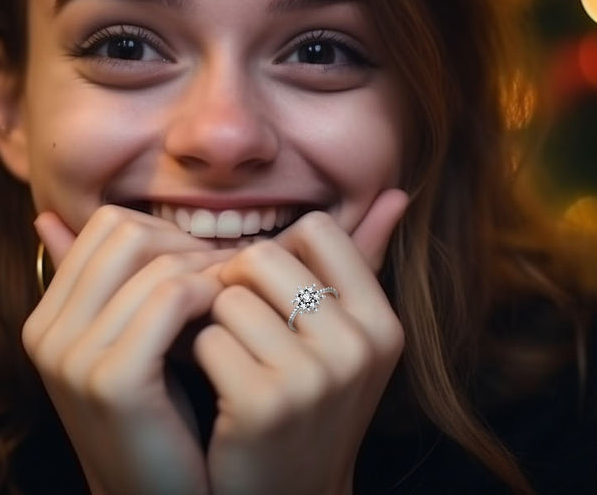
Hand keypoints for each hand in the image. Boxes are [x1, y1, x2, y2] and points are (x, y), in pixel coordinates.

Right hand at [23, 205, 234, 494]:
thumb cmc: (157, 422)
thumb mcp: (123, 346)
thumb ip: (105, 288)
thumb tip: (52, 218)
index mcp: (46, 320)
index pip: (106, 226)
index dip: (164, 233)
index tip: (203, 261)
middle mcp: (48, 334)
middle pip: (127, 233)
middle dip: (185, 244)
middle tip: (228, 272)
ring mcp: (74, 358)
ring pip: (156, 264)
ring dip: (208, 270)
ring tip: (235, 294)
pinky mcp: (114, 380)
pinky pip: (171, 298)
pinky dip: (209, 294)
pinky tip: (227, 316)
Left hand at [192, 189, 409, 494]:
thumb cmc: (308, 405)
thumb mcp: (347, 339)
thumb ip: (364, 262)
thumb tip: (398, 192)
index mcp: (382, 322)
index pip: (317, 228)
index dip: (277, 254)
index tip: (268, 293)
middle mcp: (358, 347)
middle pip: (262, 255)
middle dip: (236, 286)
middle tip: (237, 329)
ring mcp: (314, 377)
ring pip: (228, 297)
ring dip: (214, 326)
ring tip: (229, 361)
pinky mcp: (264, 403)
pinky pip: (206, 339)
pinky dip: (198, 360)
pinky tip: (214, 389)